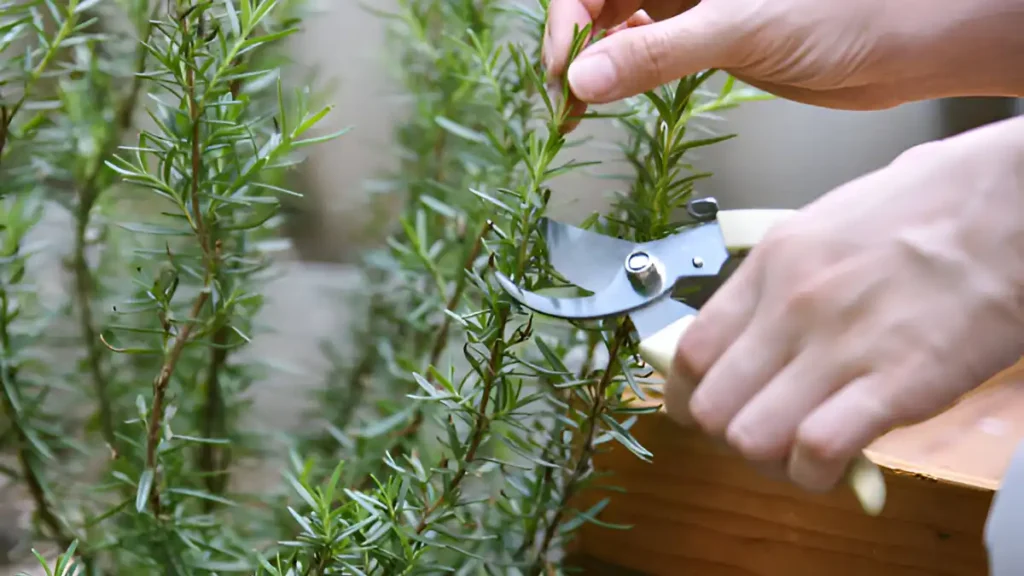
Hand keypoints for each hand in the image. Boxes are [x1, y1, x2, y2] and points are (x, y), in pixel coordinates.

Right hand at [544, 0, 1023, 124]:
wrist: (901, 45)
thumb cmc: (843, 12)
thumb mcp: (737, 29)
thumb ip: (656, 53)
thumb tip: (586, 78)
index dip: (569, 23)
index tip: (566, 71)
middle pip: (600, 5)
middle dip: (574, 49)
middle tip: (564, 101)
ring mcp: (691, 8)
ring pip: (618, 30)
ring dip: (592, 68)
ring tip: (576, 110)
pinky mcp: (706, 40)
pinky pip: (645, 53)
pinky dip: (621, 77)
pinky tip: (612, 99)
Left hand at [665, 116, 1023, 491]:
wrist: (1017, 202)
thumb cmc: (933, 204)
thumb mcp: (829, 220)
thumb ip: (783, 275)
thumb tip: (755, 321)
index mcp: (772, 263)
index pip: (690, 353)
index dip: (688, 396)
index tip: (703, 409)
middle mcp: (791, 307)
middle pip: (712, 407)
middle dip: (727, 434)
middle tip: (761, 431)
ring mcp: (839, 347)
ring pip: (751, 438)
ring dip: (770, 459)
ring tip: (799, 449)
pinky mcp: (896, 384)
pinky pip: (817, 451)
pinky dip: (817, 472)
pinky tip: (835, 462)